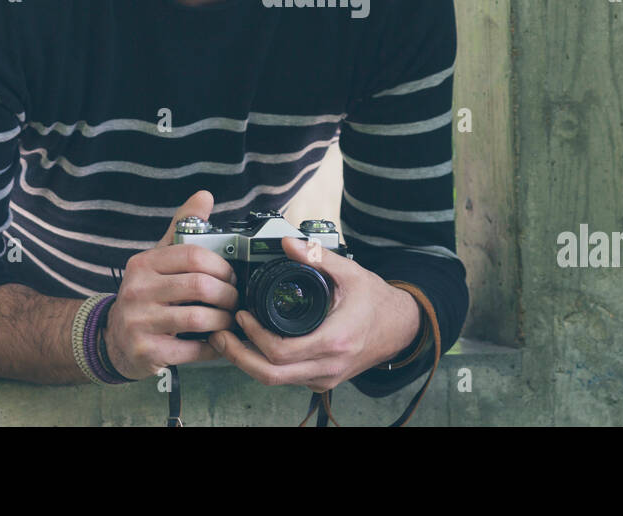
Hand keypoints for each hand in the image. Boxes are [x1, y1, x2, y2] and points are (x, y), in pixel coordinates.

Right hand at [102, 190, 239, 379]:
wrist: (113, 339)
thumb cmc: (145, 293)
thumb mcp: (157, 258)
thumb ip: (182, 228)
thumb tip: (204, 196)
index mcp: (143, 264)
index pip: (193, 255)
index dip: (221, 266)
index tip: (231, 275)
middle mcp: (137, 291)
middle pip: (200, 286)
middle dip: (227, 293)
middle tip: (234, 299)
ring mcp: (140, 323)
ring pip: (199, 318)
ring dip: (223, 320)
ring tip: (228, 318)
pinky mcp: (147, 351)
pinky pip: (193, 349)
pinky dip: (212, 345)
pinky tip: (216, 340)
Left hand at [208, 236, 421, 391]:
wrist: (402, 327)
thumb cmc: (377, 301)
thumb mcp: (350, 272)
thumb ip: (318, 256)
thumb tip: (287, 242)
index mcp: (334, 341)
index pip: (281, 351)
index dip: (253, 337)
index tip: (241, 315)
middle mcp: (329, 366)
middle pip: (271, 375)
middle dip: (239, 358)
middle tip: (221, 336)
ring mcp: (325, 378)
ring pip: (277, 381)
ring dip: (249, 363)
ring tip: (230, 340)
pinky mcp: (323, 381)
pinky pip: (288, 379)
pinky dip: (266, 366)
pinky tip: (253, 347)